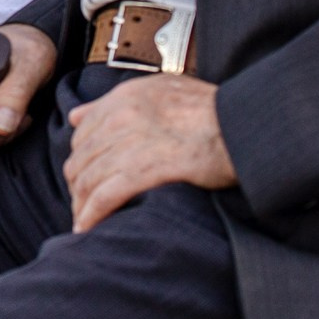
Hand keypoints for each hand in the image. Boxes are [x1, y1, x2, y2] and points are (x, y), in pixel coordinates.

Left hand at [63, 74, 235, 232]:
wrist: (241, 126)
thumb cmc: (211, 110)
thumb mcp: (162, 90)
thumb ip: (117, 101)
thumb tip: (77, 116)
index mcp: (124, 98)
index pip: (82, 133)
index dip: (80, 159)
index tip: (82, 176)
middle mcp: (122, 118)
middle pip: (81, 159)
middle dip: (77, 186)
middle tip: (81, 204)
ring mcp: (131, 144)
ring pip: (88, 179)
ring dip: (81, 205)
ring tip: (82, 221)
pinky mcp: (145, 171)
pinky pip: (104, 196)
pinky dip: (91, 215)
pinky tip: (87, 228)